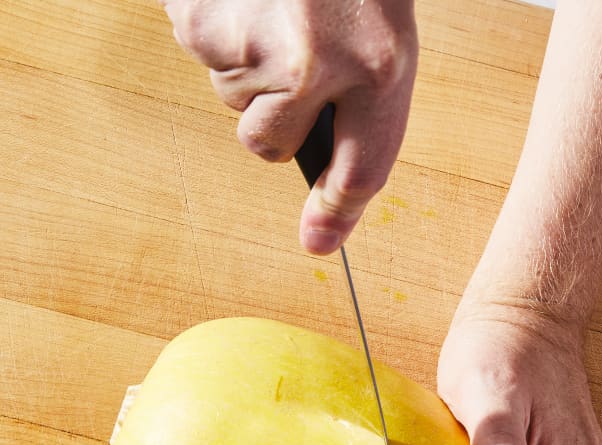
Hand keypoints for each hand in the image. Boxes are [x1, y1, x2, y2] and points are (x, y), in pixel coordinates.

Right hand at [160, 0, 417, 253]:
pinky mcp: (197, 16)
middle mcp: (312, 60)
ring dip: (249, 67)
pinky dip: (219, 32)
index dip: (337, 213)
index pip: (359, 171)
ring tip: (276, 12)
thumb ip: (358, 139)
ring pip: (232, 98)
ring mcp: (249, 37)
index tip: (318, 242)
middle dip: (275, 113)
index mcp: (376, 67)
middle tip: (297, 53)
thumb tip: (319, 233)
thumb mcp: (383, 50)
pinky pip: (201, 54)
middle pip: (267, 144)